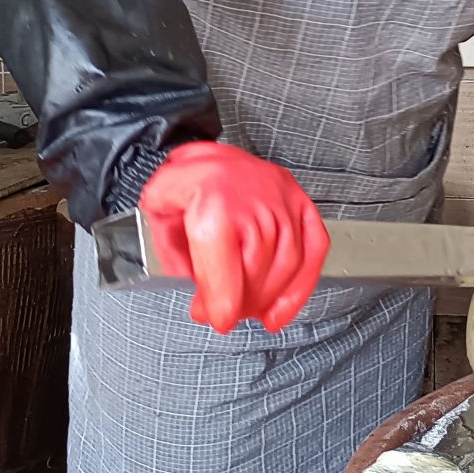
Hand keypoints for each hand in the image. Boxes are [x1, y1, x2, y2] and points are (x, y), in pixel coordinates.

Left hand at [138, 141, 328, 334]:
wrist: (208, 152)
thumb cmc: (186, 181)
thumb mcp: (158, 214)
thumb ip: (175, 258)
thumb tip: (202, 298)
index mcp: (212, 200)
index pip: (226, 262)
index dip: (225, 300)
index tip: (220, 320)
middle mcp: (254, 197)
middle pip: (259, 265)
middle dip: (243, 301)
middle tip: (224, 314)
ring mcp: (283, 198)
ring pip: (289, 261)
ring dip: (271, 297)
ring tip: (251, 310)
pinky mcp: (300, 201)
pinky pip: (315, 247)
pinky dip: (304, 282)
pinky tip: (286, 304)